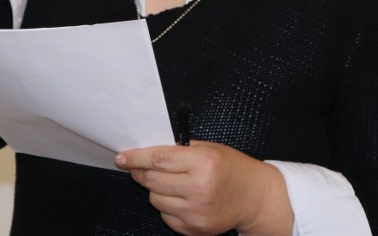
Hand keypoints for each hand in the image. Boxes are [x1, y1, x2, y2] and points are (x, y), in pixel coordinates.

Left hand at [115, 141, 292, 235]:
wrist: (255, 197)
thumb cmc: (232, 168)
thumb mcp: (211, 148)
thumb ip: (181, 150)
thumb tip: (147, 153)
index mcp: (203, 162)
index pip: (159, 159)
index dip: (136, 158)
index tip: (122, 157)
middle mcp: (199, 188)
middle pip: (152, 180)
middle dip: (141, 173)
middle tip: (140, 168)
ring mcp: (196, 212)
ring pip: (155, 199)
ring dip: (156, 190)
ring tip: (173, 183)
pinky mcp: (194, 229)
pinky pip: (166, 216)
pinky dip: (168, 206)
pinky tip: (182, 198)